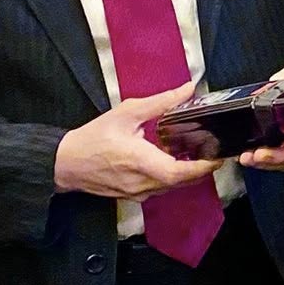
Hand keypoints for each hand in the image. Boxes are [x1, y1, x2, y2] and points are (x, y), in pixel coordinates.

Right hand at [52, 84, 222, 201]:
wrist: (66, 163)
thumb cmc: (94, 137)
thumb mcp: (127, 112)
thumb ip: (161, 102)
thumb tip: (188, 88)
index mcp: (140, 161)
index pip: (179, 172)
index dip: (202, 167)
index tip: (217, 156)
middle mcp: (141, 182)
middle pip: (180, 182)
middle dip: (201, 169)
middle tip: (213, 152)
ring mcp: (136, 193)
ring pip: (171, 187)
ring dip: (187, 174)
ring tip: (199, 155)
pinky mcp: (132, 196)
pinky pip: (159, 189)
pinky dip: (171, 177)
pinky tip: (175, 161)